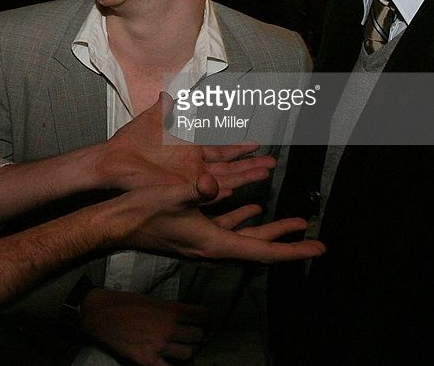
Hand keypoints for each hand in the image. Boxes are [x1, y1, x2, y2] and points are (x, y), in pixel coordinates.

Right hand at [80, 289, 205, 365]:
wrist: (102, 315)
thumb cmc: (125, 303)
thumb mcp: (152, 299)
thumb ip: (170, 308)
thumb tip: (185, 316)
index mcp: (170, 309)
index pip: (201, 315)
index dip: (202, 316)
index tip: (201, 318)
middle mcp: (168, 328)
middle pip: (197, 336)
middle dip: (195, 334)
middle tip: (190, 333)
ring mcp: (159, 346)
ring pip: (188, 354)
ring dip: (186, 350)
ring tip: (179, 347)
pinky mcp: (148, 360)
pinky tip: (169, 361)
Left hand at [98, 92, 274, 193]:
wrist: (112, 159)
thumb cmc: (131, 142)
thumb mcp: (153, 118)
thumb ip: (166, 106)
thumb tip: (170, 89)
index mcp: (190, 152)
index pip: (222, 151)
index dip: (240, 149)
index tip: (258, 145)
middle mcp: (194, 168)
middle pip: (230, 167)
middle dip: (251, 165)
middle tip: (272, 164)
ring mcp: (188, 180)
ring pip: (223, 179)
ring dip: (243, 177)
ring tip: (264, 173)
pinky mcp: (179, 189)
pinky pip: (203, 192)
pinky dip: (218, 190)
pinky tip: (235, 190)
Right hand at [113, 173, 323, 263]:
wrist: (117, 224)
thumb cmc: (142, 212)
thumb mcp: (172, 196)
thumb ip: (195, 188)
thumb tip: (213, 182)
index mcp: (214, 244)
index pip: (262, 251)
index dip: (292, 250)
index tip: (316, 248)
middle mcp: (213, 248)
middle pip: (259, 247)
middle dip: (288, 242)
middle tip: (314, 239)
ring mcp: (204, 243)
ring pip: (246, 239)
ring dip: (269, 231)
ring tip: (292, 224)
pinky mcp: (195, 235)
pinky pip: (229, 230)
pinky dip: (244, 220)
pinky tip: (251, 209)